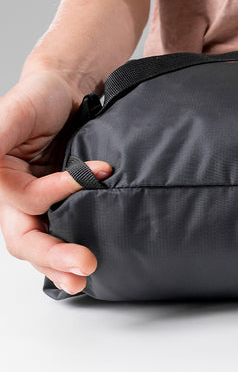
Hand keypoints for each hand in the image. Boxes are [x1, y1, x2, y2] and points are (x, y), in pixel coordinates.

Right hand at [0, 70, 111, 294]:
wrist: (66, 92)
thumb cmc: (38, 99)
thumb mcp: (14, 113)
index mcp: (0, 180)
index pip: (24, 202)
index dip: (56, 193)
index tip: (95, 173)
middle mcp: (15, 198)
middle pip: (25, 237)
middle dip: (53, 254)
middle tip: (84, 264)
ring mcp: (38, 204)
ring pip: (41, 244)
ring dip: (59, 264)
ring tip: (83, 279)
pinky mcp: (62, 203)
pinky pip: (61, 232)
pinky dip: (68, 249)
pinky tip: (81, 268)